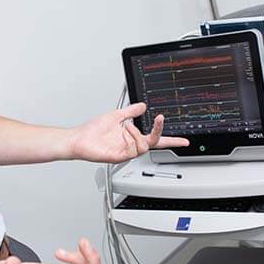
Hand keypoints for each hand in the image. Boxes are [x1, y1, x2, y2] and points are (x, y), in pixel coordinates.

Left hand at [68, 103, 188, 162]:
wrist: (78, 139)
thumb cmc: (92, 130)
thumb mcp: (116, 116)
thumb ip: (130, 112)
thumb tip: (142, 106)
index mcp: (132, 137)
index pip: (155, 139)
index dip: (171, 140)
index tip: (184, 141)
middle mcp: (131, 145)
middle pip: (154, 143)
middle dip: (159, 131)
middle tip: (159, 119)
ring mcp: (125, 152)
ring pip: (144, 146)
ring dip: (137, 133)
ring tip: (127, 127)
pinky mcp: (118, 157)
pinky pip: (133, 150)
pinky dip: (131, 139)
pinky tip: (124, 133)